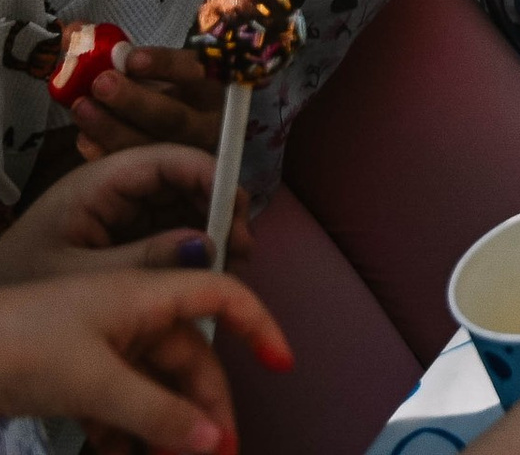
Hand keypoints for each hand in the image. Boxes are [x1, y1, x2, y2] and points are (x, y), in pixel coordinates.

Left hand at [0, 146, 246, 281]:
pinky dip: (195, 254)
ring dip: (213, 235)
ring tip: (231, 273)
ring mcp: (125, 212)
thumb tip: (209, 248)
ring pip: (187, 209)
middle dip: (220, 212)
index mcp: (102, 180)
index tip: (239, 217)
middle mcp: (120, 187)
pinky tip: (209, 278)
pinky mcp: (126, 236)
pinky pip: (173, 234)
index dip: (213, 177)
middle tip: (243, 255)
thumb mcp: (77, 275)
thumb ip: (142, 260)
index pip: (172, 158)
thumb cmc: (12, 288)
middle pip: (188, 181)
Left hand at [0, 266, 288, 454]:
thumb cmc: (23, 346)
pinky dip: (125, 435)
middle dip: (206, 409)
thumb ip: (155, 411)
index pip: (222, 297)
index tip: (280, 365)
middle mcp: (133, 315)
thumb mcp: (93, 382)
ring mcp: (104, 346)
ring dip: (167, 429)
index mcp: (146, 295)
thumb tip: (212, 438)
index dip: (257, 325)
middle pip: (189, 360)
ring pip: (155, 388)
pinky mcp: (77, 375)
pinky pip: (119, 405)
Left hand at [72, 45, 223, 161]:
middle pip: (172, 117)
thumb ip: (120, 50)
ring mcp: (185, 152)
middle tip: (101, 84)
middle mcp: (206, 121)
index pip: (197, 73)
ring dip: (111, 127)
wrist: (180, 123)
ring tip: (81, 107)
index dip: (166, 65)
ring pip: (149, 146)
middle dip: (134, 101)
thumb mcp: (158, 65)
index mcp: (214, 84)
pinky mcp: (163, 173)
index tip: (132, 58)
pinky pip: (131, 167)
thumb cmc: (165, 86)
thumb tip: (76, 28)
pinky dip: (104, 152)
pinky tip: (83, 137)